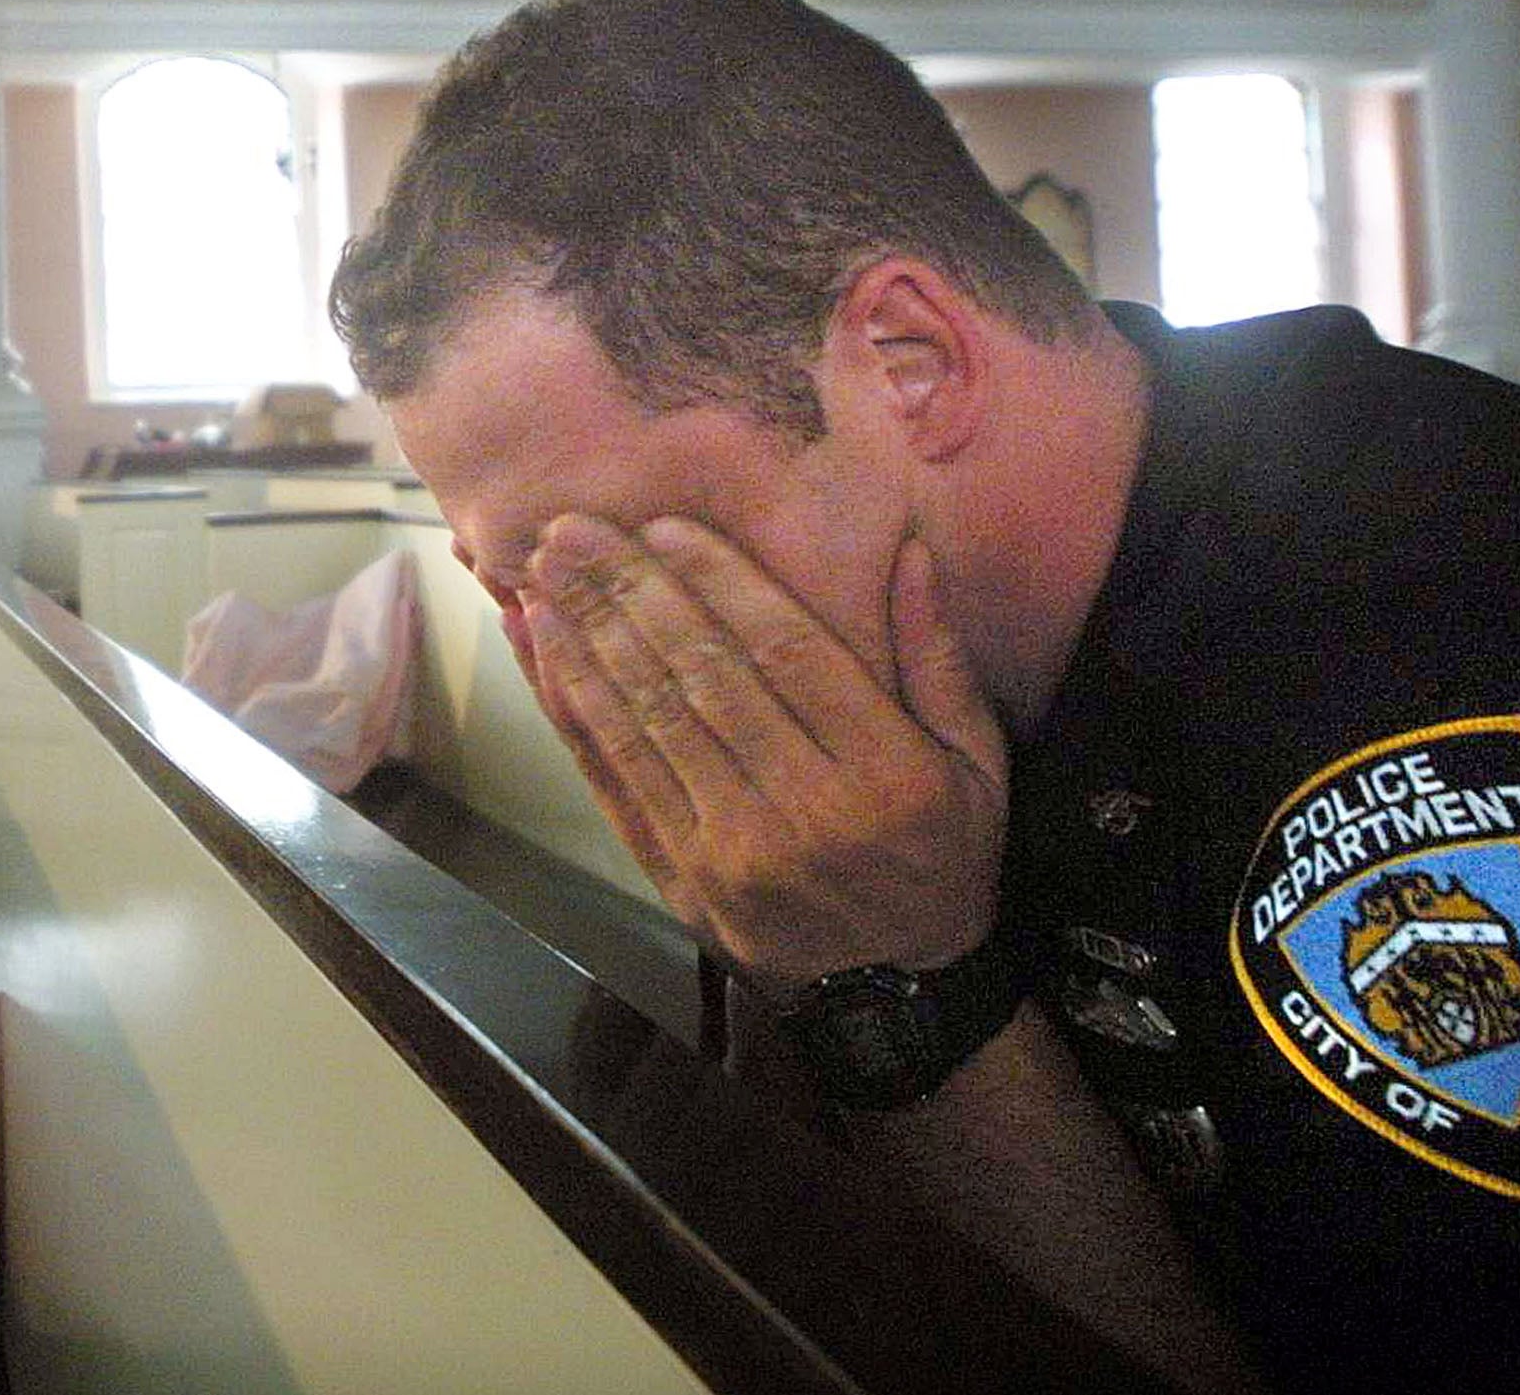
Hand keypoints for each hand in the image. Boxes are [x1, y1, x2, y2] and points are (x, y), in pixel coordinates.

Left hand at [523, 513, 1007, 995]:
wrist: (893, 995)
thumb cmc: (941, 858)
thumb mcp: (978, 763)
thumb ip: (937, 657)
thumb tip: (906, 550)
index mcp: (884, 772)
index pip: (787, 654)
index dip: (720, 584)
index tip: (663, 525)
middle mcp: (803, 810)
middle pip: (702, 678)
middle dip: (630, 594)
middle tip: (572, 529)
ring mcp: (732, 850)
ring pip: (648, 723)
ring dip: (586, 641)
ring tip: (542, 573)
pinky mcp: (682, 876)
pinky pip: (616, 779)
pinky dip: (572, 710)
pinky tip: (541, 653)